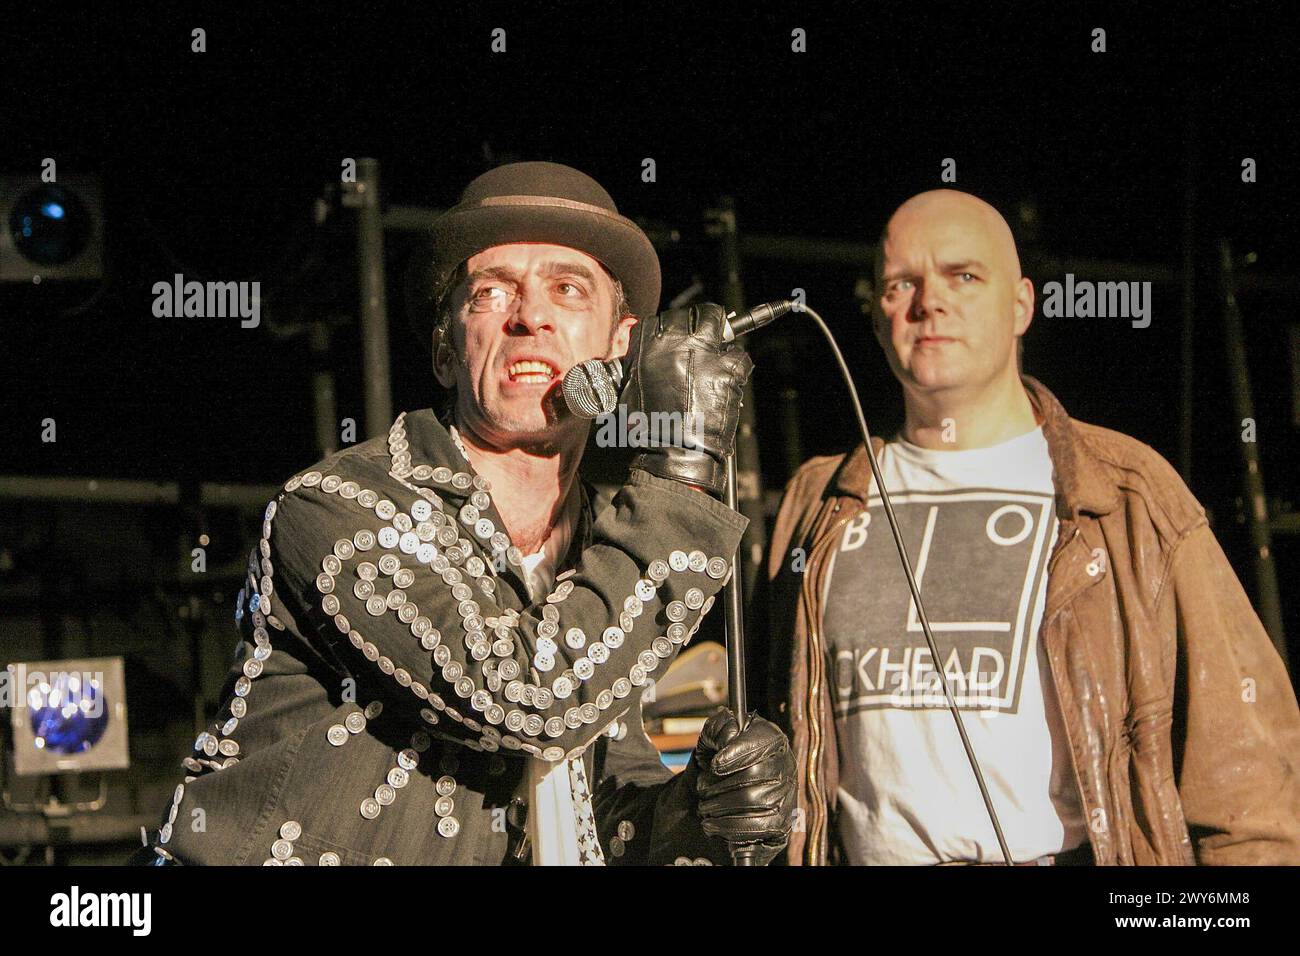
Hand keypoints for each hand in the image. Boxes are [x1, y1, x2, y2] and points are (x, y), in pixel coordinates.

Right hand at [621, 303, 753, 494]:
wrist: (673, 451)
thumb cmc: (650, 426)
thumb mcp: (630, 388)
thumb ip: (639, 364)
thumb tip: (647, 353)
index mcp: (649, 345)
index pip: (664, 318)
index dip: (675, 326)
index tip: (680, 334)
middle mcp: (677, 342)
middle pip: (694, 312)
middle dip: (700, 321)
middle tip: (704, 335)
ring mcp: (705, 353)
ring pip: (717, 320)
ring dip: (720, 333)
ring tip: (718, 351)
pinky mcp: (727, 369)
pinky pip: (739, 355)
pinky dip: (737, 366)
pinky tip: (729, 378)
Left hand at [691, 708, 795, 863]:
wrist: (719, 787)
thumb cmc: (717, 756)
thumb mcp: (713, 735)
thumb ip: (720, 727)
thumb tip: (730, 735)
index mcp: (772, 740)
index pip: (762, 743)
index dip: (736, 754)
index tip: (714, 765)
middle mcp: (785, 767)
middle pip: (756, 776)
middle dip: (720, 786)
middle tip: (701, 790)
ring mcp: (786, 798)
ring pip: (756, 807)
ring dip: (721, 811)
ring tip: (704, 809)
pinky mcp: (781, 825)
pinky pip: (760, 832)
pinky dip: (731, 831)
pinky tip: (715, 827)